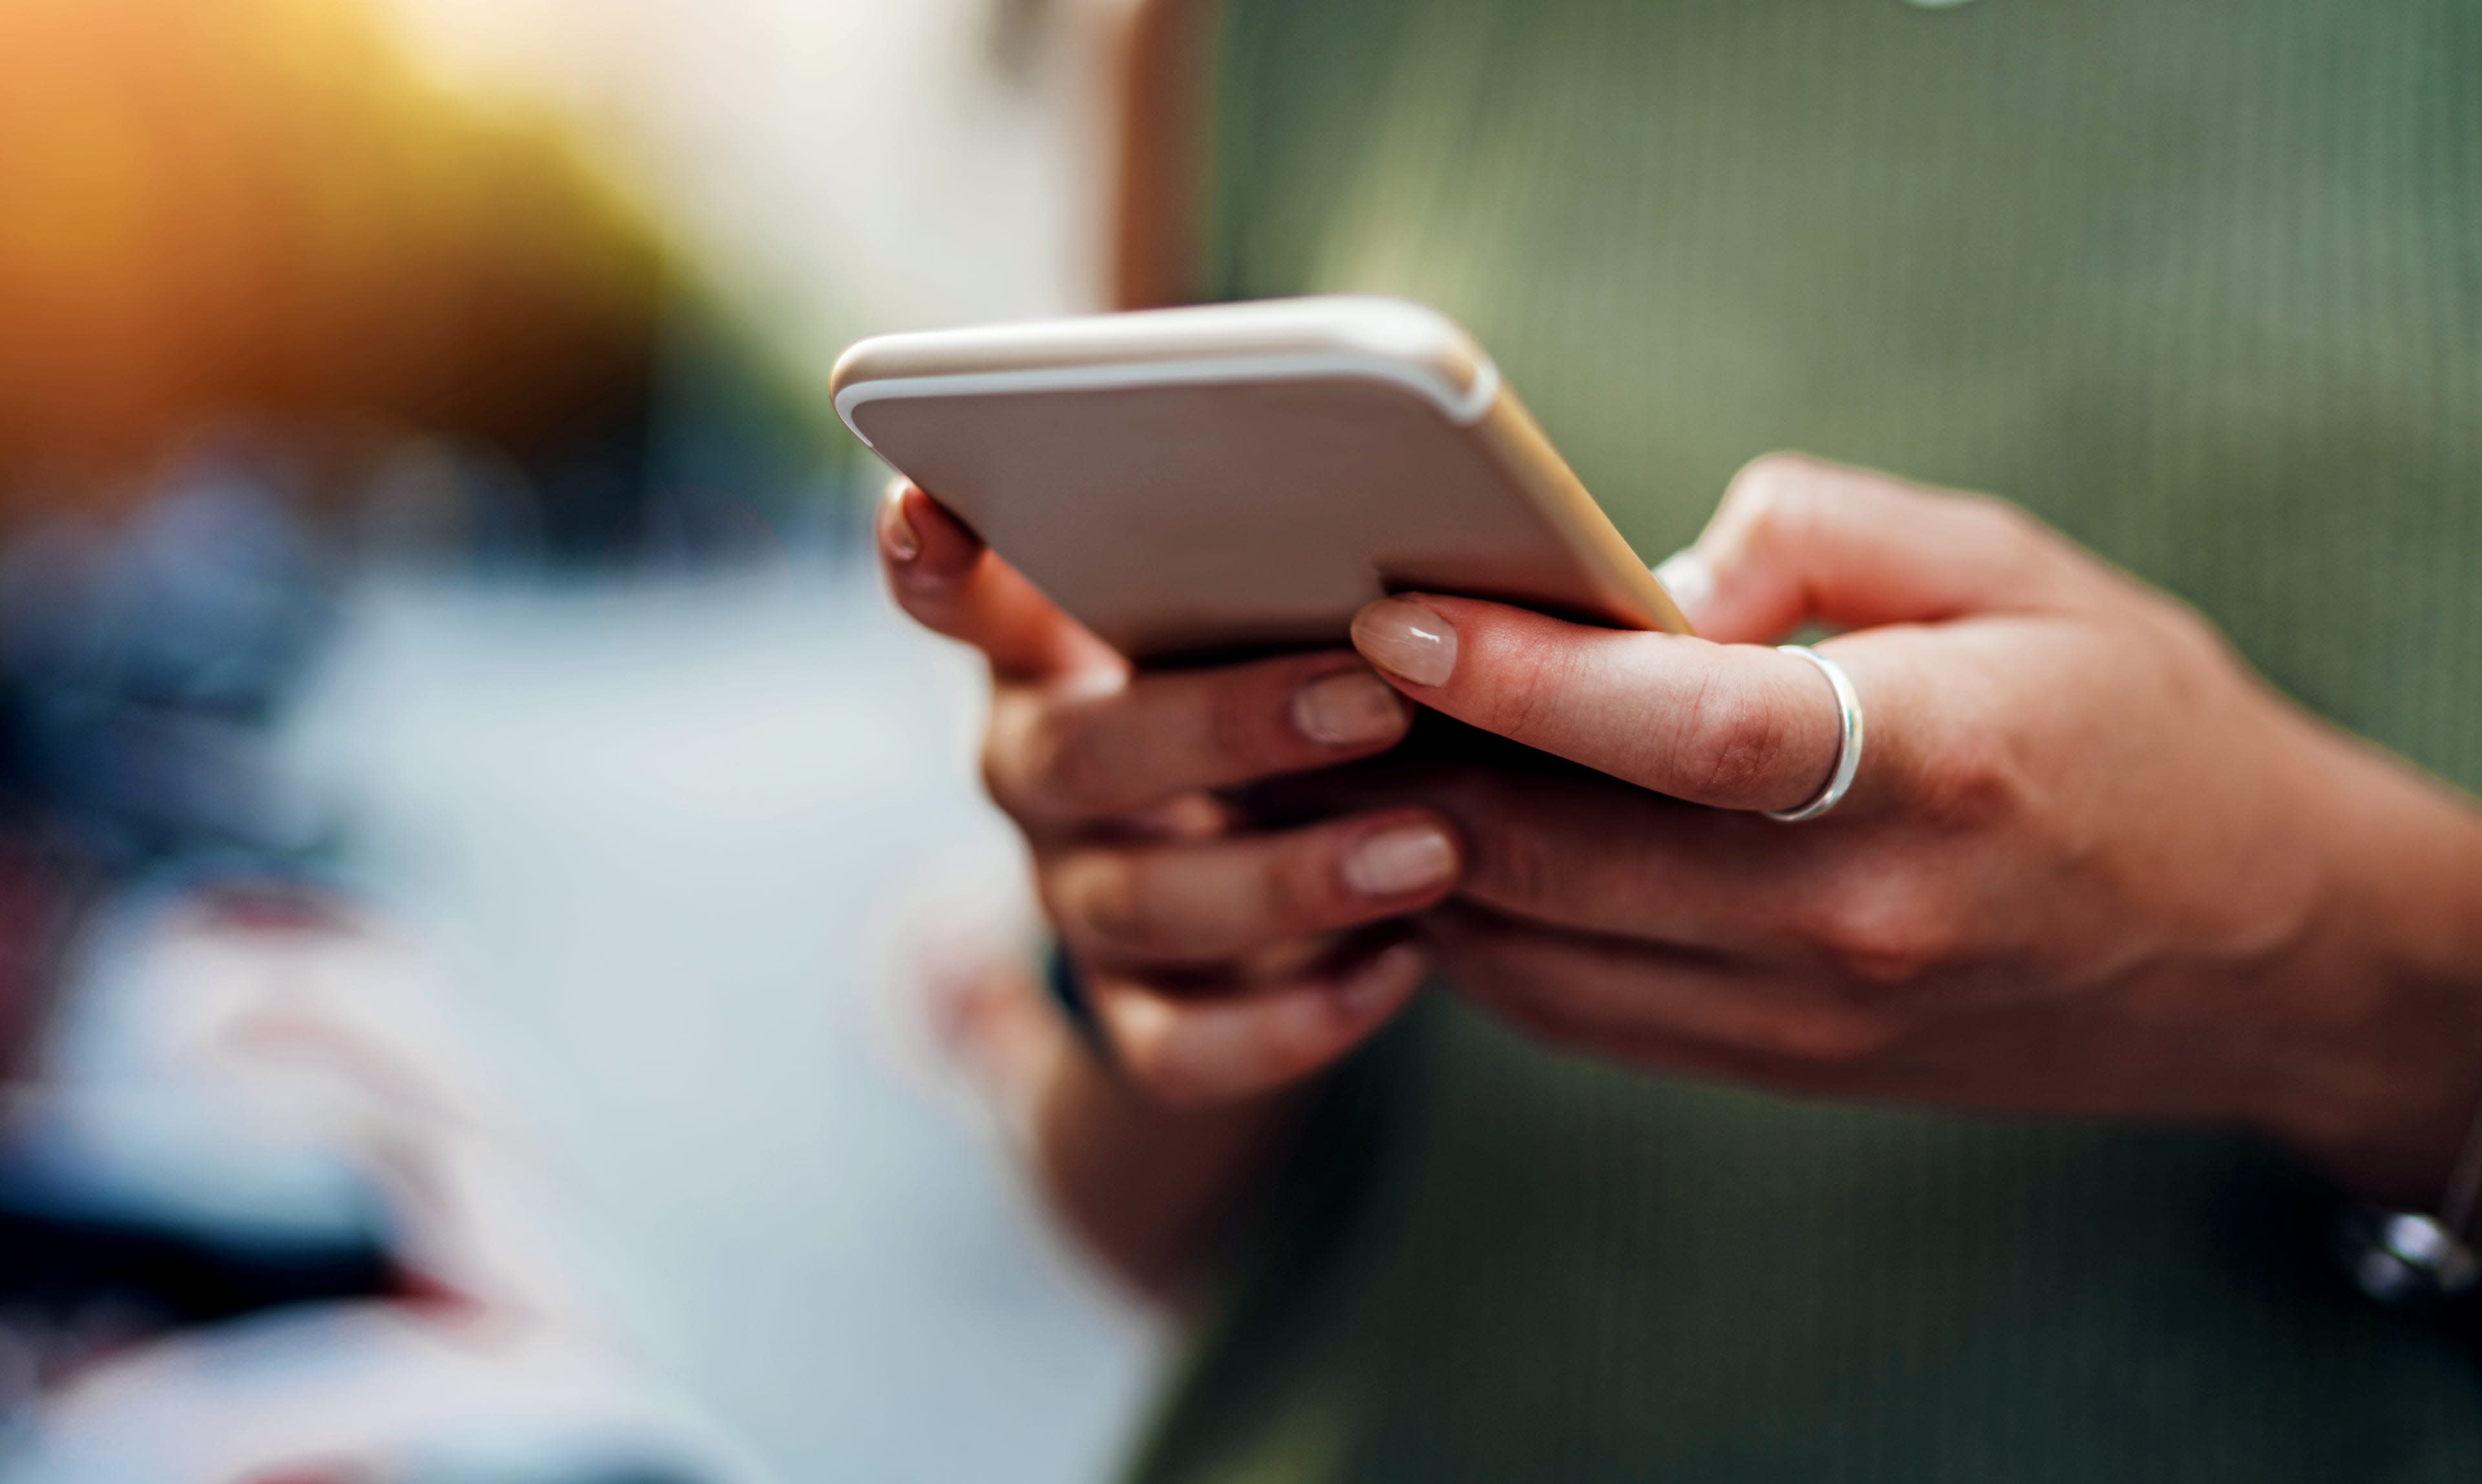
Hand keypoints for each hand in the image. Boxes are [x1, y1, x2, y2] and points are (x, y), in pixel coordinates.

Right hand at [878, 482, 1455, 1109]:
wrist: (1265, 876)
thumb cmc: (1277, 677)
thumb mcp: (1251, 609)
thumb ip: (1266, 557)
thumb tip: (1395, 485)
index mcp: (1043, 647)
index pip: (951, 592)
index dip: (928, 557)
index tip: (930, 509)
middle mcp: (1033, 770)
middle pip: (1081, 754)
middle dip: (1230, 728)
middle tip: (1378, 700)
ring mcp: (1072, 899)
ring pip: (1140, 906)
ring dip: (1291, 880)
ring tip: (1432, 852)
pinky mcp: (1132, 1017)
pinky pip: (1184, 1048)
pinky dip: (1294, 1020)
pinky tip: (1401, 968)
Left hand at [1332, 455, 2481, 1208]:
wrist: (2258, 952)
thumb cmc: (2137, 723)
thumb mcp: (2020, 566)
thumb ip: (1822, 533)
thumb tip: (1643, 576)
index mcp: (1938, 765)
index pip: (1678, 730)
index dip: (1517, 674)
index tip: (1390, 619)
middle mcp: (1859, 916)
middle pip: (1564, 857)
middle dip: (1411, 771)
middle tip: (1309, 683)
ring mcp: (1811, 1017)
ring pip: (1536, 955)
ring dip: (1415, 861)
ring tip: (1339, 762)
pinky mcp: (1779, 1066)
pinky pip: (1571, 1012)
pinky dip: (1478, 932)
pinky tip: (1435, 848)